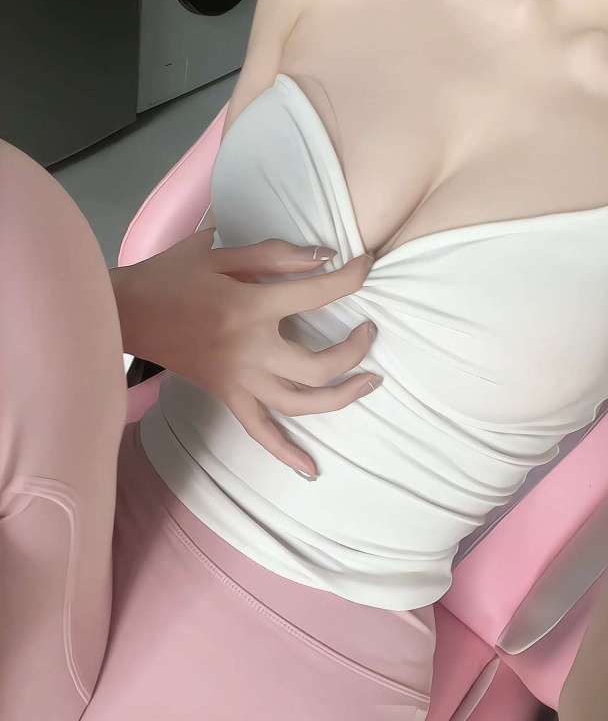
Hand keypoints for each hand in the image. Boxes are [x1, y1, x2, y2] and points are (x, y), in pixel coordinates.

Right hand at [113, 229, 379, 477]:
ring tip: (369, 381)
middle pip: (320, 366)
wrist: (124, 313)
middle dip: (355, 351)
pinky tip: (312, 470)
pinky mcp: (227, 396)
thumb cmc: (169, 275)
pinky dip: (287, 453)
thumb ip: (274, 254)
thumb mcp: (218, 251)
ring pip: (301, 404)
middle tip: (369, 331)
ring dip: (342, 398)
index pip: (318, 294)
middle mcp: (251, 350)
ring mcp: (239, 380)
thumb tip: (326, 257)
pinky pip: (261, 432)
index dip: (352, 277)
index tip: (367, 265)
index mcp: (251, 306)